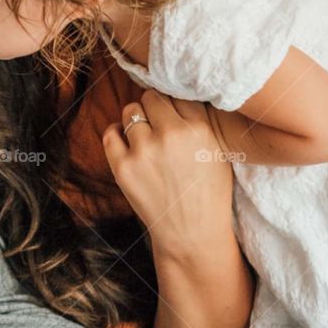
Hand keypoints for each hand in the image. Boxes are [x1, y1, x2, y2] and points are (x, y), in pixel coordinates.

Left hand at [102, 90, 234, 255]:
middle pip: (151, 98)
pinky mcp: (123, 167)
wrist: (192, 234)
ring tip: (143, 136)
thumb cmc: (208, 193)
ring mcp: (144, 150)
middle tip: (156, 125)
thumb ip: (198, 121)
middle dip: (152, 109)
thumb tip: (175, 93)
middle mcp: (171, 135)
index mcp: (198, 129)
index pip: (175, 94)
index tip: (170, 113)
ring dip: (134, 120)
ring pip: (130, 111)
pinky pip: (109, 133)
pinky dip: (115, 134)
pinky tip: (125, 142)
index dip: (171, 103)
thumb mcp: (217, 151)